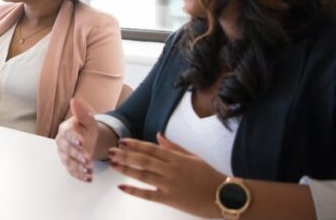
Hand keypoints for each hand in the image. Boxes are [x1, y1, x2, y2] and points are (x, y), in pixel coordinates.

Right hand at [56, 97, 98, 181]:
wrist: (88, 139)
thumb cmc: (86, 128)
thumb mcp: (87, 119)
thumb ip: (82, 112)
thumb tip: (74, 100)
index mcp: (65, 129)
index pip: (67, 134)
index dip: (73, 138)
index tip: (81, 142)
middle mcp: (61, 142)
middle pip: (67, 150)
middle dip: (77, 155)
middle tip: (87, 159)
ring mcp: (64, 155)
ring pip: (69, 162)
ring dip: (78, 168)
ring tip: (89, 171)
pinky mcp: (68, 165)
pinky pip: (72, 171)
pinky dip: (79, 175)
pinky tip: (88, 177)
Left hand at [109, 132, 223, 217]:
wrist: (224, 196)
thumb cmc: (209, 175)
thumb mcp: (193, 157)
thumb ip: (174, 147)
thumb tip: (158, 136)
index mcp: (177, 158)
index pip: (152, 149)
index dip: (136, 144)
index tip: (122, 141)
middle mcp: (171, 170)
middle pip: (144, 160)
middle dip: (126, 155)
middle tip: (111, 151)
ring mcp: (169, 185)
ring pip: (143, 175)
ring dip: (126, 169)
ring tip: (113, 164)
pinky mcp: (170, 199)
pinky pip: (149, 195)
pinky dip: (134, 191)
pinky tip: (122, 187)